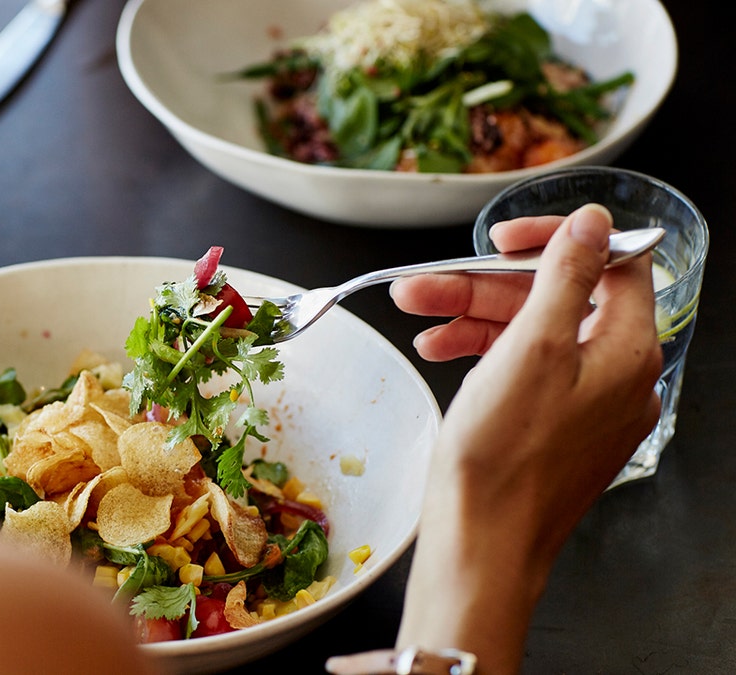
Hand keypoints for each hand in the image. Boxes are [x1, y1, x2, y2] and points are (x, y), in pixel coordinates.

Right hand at [395, 204, 662, 673]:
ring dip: (472, 317)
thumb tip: (594, 222)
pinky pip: (524, 371)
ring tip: (416, 316)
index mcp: (626, 351)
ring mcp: (586, 405)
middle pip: (557, 300)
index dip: (553, 241)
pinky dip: (482, 355)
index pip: (609, 264)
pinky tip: (439, 350)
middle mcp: (616, 376)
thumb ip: (566, 276)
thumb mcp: (530, 348)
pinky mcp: (554, 428)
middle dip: (485, 286)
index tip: (501, 239)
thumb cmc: (504, 458)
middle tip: (425, 285)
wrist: (482, 542)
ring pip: (532, 335)